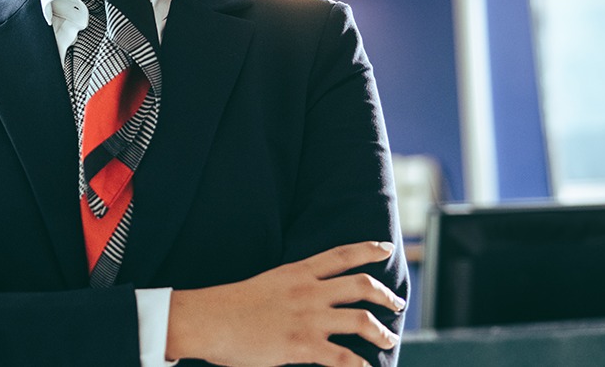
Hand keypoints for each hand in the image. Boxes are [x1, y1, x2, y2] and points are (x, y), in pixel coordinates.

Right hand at [168, 241, 404, 366]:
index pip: (340, 255)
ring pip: (361, 320)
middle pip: (361, 286)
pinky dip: (359, 365)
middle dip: (385, 295)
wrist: (207, 319)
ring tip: (388, 340)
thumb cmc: (228, 306)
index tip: (385, 249)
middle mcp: (308, 291)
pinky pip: (343, 357)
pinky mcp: (302, 345)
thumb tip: (306, 301)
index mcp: (296, 272)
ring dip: (381, 332)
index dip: (367, 250)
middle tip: (397, 304)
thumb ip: (290, 289)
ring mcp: (307, 318)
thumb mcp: (266, 285)